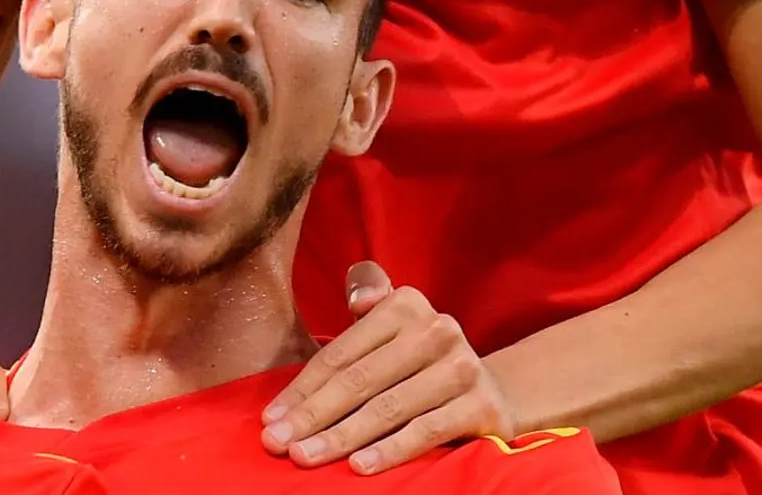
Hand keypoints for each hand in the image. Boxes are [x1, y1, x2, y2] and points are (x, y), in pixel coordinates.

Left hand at [261, 262, 516, 473]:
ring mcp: (462, 368)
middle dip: (312, 415)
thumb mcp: (392, 327)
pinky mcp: (482, 406)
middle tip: (275, 442)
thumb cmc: (419, 362)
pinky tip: (358, 466)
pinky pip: (424, 431)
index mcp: (406, 305)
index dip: (302, 388)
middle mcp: (437, 330)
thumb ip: (368, 301)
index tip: (270, 418)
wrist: (490, 392)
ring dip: (340, 436)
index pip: (341, 353)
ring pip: (387, 408)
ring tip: (304, 456)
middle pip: (359, 380)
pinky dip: (389, 450)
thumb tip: (357, 296)